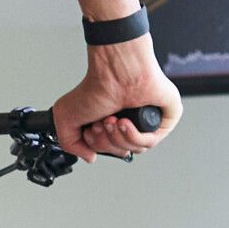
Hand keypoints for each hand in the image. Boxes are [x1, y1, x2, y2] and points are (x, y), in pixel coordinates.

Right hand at [52, 37, 179, 160]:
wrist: (116, 71)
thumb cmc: (96, 85)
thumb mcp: (65, 118)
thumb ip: (70, 144)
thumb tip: (90, 156)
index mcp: (110, 122)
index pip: (106, 150)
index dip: (96, 144)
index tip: (91, 128)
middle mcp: (128, 122)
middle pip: (119, 152)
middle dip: (106, 141)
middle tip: (101, 123)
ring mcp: (146, 122)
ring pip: (135, 149)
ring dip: (118, 138)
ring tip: (113, 119)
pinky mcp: (163, 120)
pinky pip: (150, 142)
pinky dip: (134, 136)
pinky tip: (125, 122)